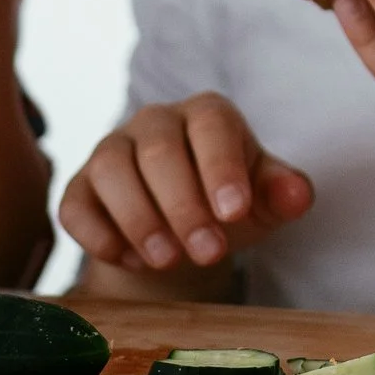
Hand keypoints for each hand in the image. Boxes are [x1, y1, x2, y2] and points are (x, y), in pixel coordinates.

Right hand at [60, 96, 313, 285]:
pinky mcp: (79, 189)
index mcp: (207, 114)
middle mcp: (156, 122)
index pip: (211, 126)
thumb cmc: (229, 205)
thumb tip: (299, 194)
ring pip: (112, 169)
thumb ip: (282, 192)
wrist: (183, 233)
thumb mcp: (263, 200)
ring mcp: (112, 151)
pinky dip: (98, 234)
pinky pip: (75, 204)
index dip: (221, 167)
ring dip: (140, 219)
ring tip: (168, 260)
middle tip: (209, 252)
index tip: (234, 212)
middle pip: (160, 151)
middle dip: (184, 206)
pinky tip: (127, 260)